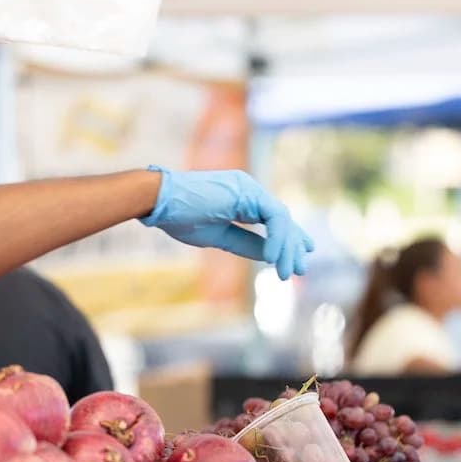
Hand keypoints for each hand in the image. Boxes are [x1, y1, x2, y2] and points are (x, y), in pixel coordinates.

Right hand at [139, 166, 312, 279]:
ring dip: (287, 248)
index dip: (285, 239)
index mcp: (240, 199)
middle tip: (300, 270)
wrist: (160, 201)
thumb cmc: (179, 217)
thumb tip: (269, 256)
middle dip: (292, 246)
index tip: (295, 258)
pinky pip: (274, 216)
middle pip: (280, 219)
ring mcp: (249, 188)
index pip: (271, 220)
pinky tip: (273, 259)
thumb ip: (245, 243)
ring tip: (288, 272)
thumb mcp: (218, 237)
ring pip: (281, 219)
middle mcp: (249, 190)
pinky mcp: (248, 191)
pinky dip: (277, 238)